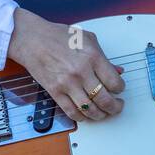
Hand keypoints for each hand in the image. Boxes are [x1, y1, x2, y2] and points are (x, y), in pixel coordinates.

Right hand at [6, 9, 124, 121]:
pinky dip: (82, 117)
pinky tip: (86, 115)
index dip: (120, 88)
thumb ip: (104, 57)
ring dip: (100, 115)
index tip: (119, 89)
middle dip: (115, 106)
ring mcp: (68, 84)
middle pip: (105, 99)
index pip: (114, 82)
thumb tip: (117, 70)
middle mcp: (81, 72)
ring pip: (90, 110)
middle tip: (117, 106)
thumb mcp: (88, 39)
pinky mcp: (55, 92)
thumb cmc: (58, 36)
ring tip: (104, 113)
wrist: (33, 40)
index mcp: (93, 57)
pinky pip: (71, 112)